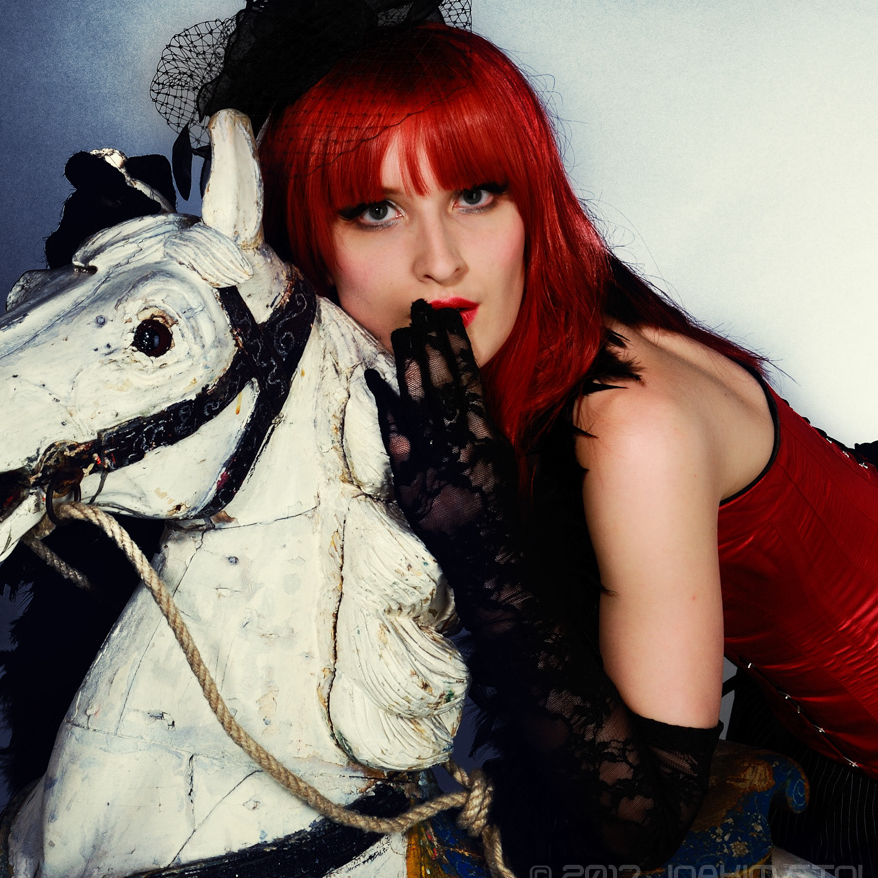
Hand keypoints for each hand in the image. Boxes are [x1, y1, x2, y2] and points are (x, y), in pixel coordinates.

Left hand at [363, 299, 517, 557]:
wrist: (496, 568)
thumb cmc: (502, 521)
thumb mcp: (502, 467)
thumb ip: (483, 432)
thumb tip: (468, 398)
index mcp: (489, 440)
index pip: (472, 382)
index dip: (457, 347)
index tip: (446, 319)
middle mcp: (465, 448)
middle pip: (445, 386)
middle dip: (431, 344)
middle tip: (419, 309)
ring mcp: (439, 466)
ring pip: (423, 406)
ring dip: (410, 366)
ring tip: (400, 333)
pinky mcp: (416, 486)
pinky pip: (399, 441)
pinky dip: (386, 410)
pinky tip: (375, 382)